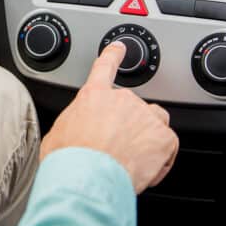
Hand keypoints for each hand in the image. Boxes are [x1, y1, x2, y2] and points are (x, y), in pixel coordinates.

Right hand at [40, 42, 178, 193]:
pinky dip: (160, 161)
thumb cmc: (68, 161)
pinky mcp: (163, 137)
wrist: (87, 178)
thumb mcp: (57, 135)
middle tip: (114, 151)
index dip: (113, 55)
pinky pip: (168, 147)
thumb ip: (71, 125)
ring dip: (147, 139)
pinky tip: (143, 172)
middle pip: (133, 108)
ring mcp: (145, 117)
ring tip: (132, 161)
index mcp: (94, 96)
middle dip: (127, 128)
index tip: (120, 47)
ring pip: (154, 123)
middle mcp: (122, 100)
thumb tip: (71, 134)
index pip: (105, 67)